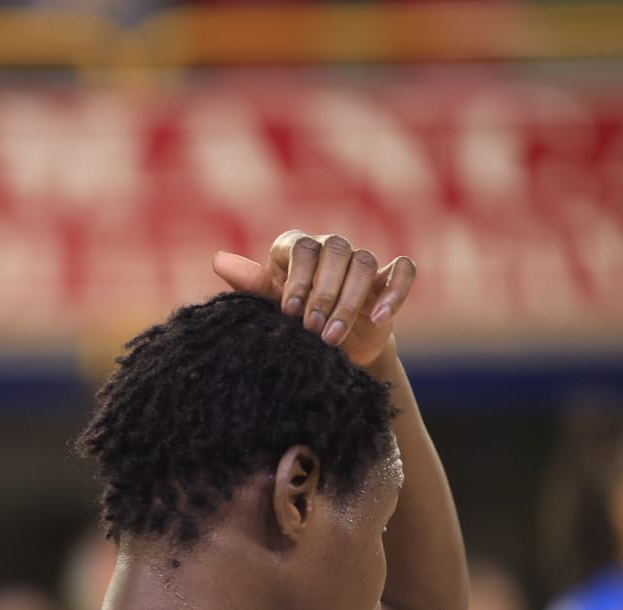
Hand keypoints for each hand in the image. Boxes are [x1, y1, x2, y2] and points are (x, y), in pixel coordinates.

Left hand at [212, 230, 415, 366]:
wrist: (325, 349)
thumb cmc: (289, 321)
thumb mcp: (268, 307)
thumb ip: (250, 285)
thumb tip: (219, 260)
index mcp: (297, 248)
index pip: (301, 247)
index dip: (298, 279)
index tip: (290, 313)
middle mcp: (331, 247)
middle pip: (336, 252)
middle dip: (324, 294)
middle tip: (311, 328)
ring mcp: (361, 261)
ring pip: (364, 263)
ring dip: (350, 302)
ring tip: (333, 337)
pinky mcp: (387, 280)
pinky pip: (403, 271)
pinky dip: (395, 292)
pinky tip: (380, 318)